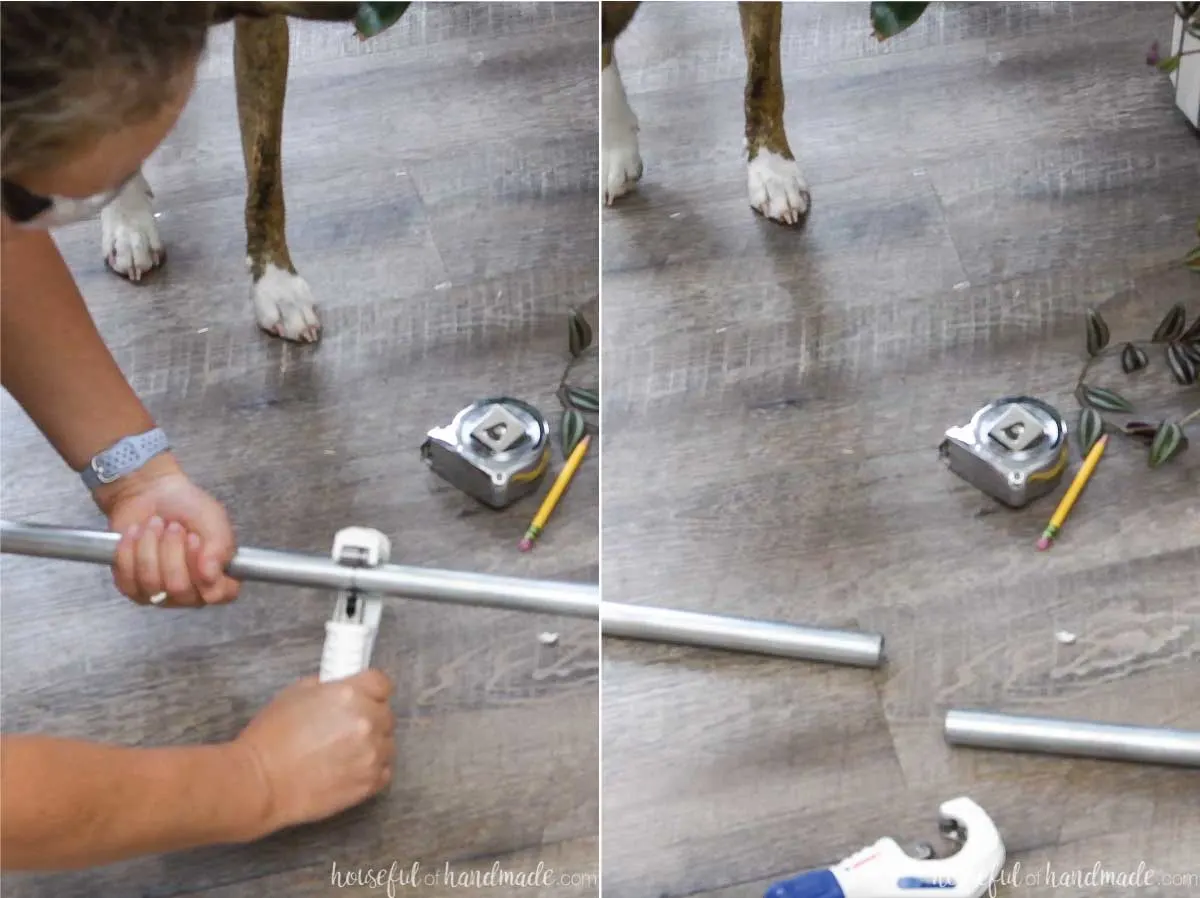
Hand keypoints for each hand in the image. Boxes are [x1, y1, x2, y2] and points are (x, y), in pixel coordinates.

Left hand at [96, 453, 239, 606]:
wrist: (148, 493)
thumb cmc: (186, 507)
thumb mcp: (213, 520)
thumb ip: (219, 548)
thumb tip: (210, 575)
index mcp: (217, 576)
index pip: (219, 595)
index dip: (207, 573)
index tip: (195, 541)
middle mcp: (192, 591)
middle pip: (180, 589)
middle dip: (172, 550)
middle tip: (173, 527)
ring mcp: (161, 593)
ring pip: (152, 583)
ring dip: (150, 546)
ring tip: (155, 525)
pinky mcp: (132, 588)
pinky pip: (128, 580)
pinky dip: (130, 551)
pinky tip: (136, 534)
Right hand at [233, 671, 395, 834]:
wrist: (260, 783)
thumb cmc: (270, 737)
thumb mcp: (296, 693)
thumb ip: (329, 688)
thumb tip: (343, 690)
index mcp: (350, 694)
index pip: (382, 684)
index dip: (371, 690)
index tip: (363, 697)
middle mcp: (367, 721)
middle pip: (386, 713)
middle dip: (370, 717)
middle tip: (346, 729)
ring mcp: (372, 754)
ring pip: (388, 743)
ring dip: (373, 745)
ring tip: (346, 753)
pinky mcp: (369, 783)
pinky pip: (385, 771)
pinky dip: (373, 769)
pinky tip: (351, 769)